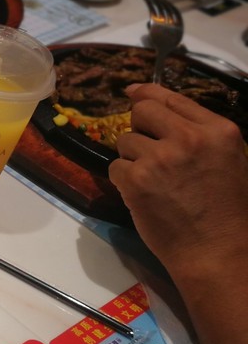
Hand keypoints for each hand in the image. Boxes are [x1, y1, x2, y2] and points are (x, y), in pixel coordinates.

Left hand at [109, 83, 247, 277]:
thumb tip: (156, 107)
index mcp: (218, 131)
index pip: (172, 98)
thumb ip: (199, 134)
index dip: (146, 93)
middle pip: (142, 112)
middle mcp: (188, 138)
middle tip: (147, 150)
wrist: (216, 251)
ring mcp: (160, 158)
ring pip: (125, 142)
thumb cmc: (226, 211)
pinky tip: (144, 196)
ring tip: (155, 183)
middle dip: (139, 127)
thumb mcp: (228, 160)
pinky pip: (115, 167)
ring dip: (133, 159)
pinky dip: (123, 181)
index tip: (132, 92)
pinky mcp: (136, 180)